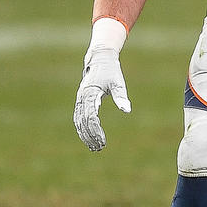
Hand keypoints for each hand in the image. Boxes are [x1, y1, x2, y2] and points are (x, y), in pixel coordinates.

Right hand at [73, 18, 130, 150]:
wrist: (100, 59)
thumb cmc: (111, 71)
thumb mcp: (118, 83)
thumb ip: (121, 96)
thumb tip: (127, 109)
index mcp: (89, 94)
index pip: (90, 117)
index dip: (96, 131)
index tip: (103, 141)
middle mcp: (82, 98)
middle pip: (83, 122)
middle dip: (90, 136)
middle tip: (100, 148)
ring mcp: (80, 100)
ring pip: (79, 121)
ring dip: (85, 135)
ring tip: (95, 147)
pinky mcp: (81, 101)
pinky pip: (79, 118)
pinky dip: (82, 129)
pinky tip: (89, 138)